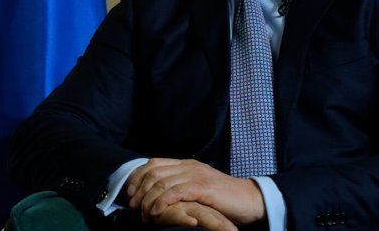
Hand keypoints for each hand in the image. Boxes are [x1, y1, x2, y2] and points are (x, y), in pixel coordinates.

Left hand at [126, 158, 264, 224]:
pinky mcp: (203, 188)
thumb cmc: (222, 198)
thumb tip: (156, 195)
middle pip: (154, 173)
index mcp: (186, 164)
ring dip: (148, 200)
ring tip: (144, 215)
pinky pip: (175, 192)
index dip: (138, 177)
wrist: (249, 200)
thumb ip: (180, 186)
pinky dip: (162, 202)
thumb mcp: (197, 187)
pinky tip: (156, 212)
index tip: (130, 193)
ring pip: (161, 183)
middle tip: (134, 207)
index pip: (153, 163)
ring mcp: (196, 175)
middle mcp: (189, 166)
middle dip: (139, 190)